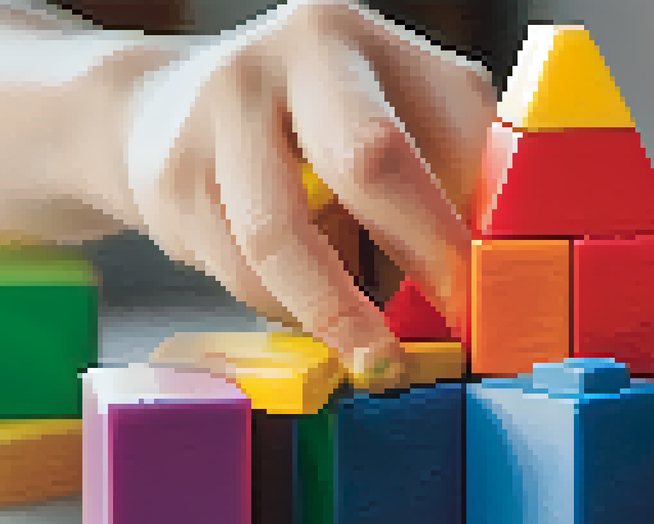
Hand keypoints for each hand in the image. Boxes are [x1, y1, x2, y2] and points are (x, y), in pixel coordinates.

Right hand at [119, 0, 492, 386]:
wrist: (157, 108)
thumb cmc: (306, 124)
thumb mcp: (385, 109)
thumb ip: (444, 165)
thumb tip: (496, 265)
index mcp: (355, 36)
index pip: (441, 129)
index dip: (472, 217)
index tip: (493, 291)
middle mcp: (287, 57)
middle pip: (369, 159)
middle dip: (421, 253)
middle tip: (454, 325)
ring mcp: (218, 112)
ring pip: (286, 239)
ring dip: (339, 313)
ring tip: (374, 355)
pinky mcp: (171, 179)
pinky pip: (243, 272)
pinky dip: (284, 308)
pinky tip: (303, 307)